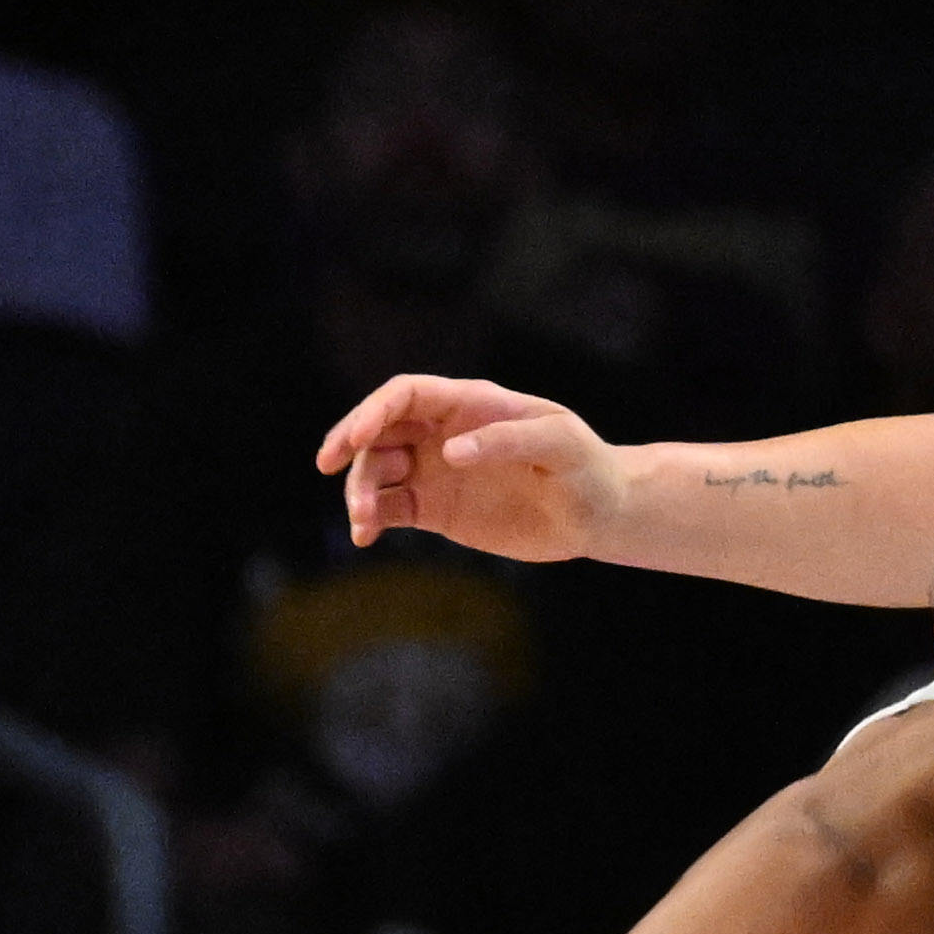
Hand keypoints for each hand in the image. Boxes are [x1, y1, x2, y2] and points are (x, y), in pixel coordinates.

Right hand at [317, 374, 623, 560]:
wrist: (599, 514)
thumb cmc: (587, 468)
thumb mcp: (560, 444)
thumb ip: (506, 440)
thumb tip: (450, 452)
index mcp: (468, 403)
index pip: (405, 396)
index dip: (373, 412)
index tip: (355, 438)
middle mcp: (442, 432)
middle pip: (379, 431)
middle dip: (352, 448)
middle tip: (334, 471)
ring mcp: (435, 471)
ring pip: (378, 472)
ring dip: (360, 491)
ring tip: (363, 521)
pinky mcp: (436, 510)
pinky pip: (391, 509)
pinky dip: (371, 520)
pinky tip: (364, 537)